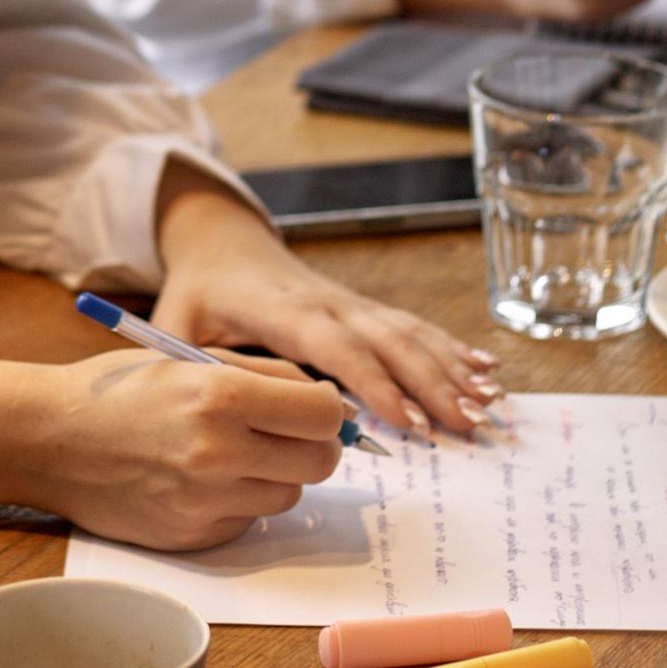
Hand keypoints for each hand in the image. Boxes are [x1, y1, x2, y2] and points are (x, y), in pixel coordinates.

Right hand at [34, 346, 345, 549]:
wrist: (52, 439)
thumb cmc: (123, 390)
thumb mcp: (192, 359)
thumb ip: (268, 376)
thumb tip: (330, 401)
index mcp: (222, 396)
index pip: (324, 416)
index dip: (329, 410)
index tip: (313, 406)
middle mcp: (218, 453)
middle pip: (318, 463)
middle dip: (312, 445)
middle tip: (285, 432)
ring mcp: (205, 501)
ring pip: (287, 495)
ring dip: (274, 474)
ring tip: (231, 451)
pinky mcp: (193, 536)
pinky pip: (247, 520)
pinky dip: (238, 500)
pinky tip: (200, 478)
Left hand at [151, 183, 499, 435]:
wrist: (222, 242)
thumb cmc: (199, 291)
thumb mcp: (177, 321)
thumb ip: (187, 363)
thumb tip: (208, 414)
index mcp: (284, 310)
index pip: (337, 347)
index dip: (373, 384)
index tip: (406, 423)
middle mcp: (328, 303)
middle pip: (388, 341)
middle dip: (431, 384)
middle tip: (466, 425)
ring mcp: (350, 303)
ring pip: (409, 334)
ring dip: (451, 368)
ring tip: (489, 403)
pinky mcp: (362, 308)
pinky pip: (412, 327)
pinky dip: (450, 348)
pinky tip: (484, 369)